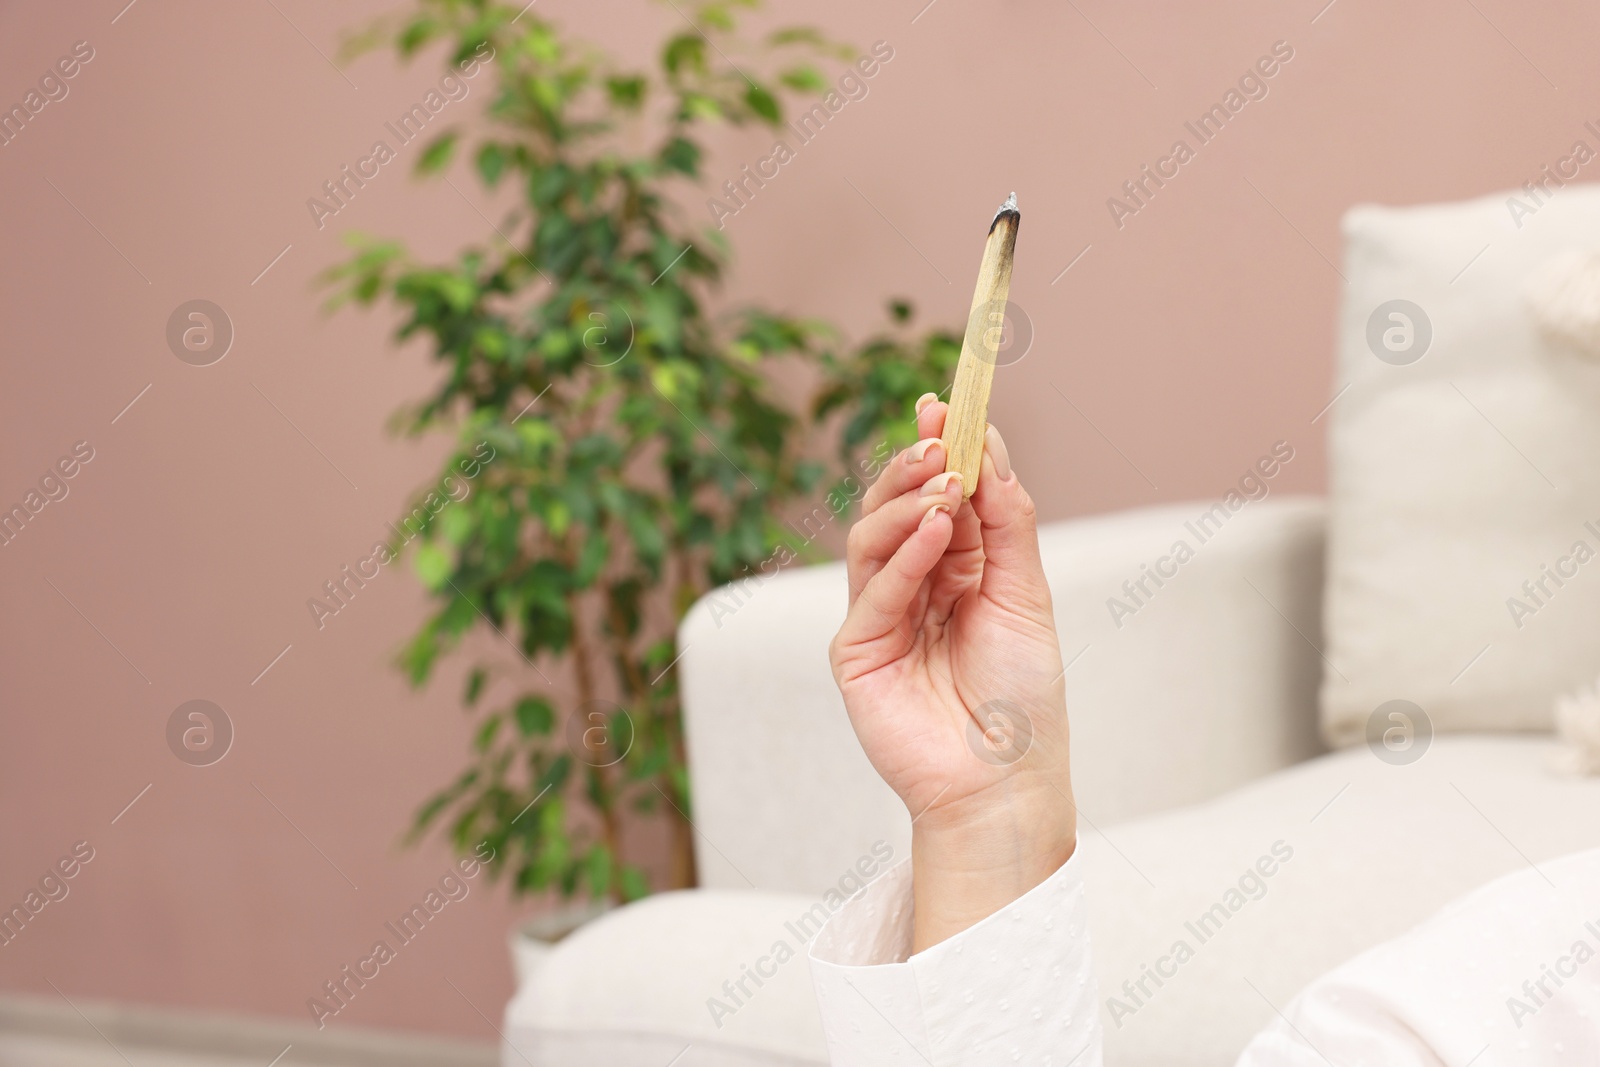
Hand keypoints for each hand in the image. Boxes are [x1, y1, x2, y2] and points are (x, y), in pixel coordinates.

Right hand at [829, 396, 1076, 949]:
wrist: (1007, 779)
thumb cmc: (1024, 695)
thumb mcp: (1025, 593)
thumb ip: (1006, 522)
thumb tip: (990, 448)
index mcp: (955, 568)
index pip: (938, 495)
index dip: (941, 449)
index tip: (947, 402)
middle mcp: (912, 585)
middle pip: (894, 507)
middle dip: (914, 464)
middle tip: (937, 433)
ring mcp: (880, 616)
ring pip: (870, 537)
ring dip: (904, 501)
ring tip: (943, 484)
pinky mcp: (856, 651)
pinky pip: (872, 590)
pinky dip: (902, 554)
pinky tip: (933, 529)